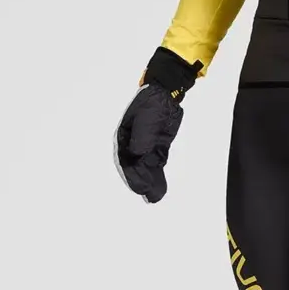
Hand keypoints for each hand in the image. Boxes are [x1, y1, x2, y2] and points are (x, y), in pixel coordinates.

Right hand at [113, 47, 201, 202]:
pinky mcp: (156, 147)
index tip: (140, 188)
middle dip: (141, 183)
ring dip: (150, 182)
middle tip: (150, 197)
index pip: (125, 161)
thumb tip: (137, 152)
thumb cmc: (151, 103)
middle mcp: (131, 144)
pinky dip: (157, 175)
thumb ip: (141, 137)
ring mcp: (144, 146)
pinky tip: (160, 186)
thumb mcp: (145, 119)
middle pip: (135, 168)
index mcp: (123, 137)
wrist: (165, 92)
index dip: (132, 176)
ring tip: (155, 197)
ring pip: (145, 168)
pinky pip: (155, 164)